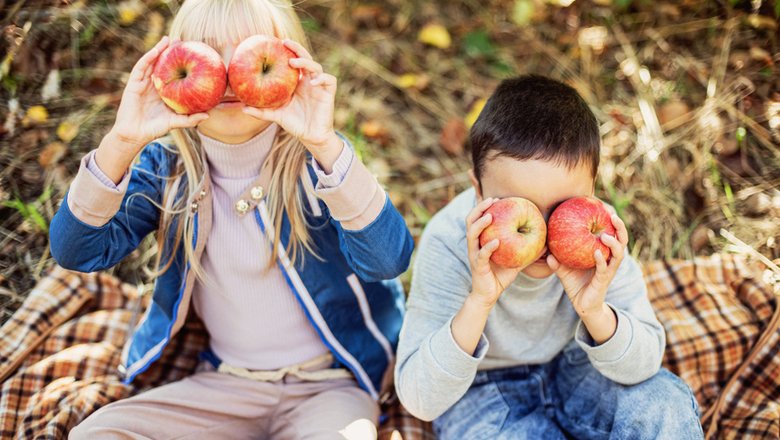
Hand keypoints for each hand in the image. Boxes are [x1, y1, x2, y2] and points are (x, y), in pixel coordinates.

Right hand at [110, 36, 209, 153]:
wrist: (134, 134)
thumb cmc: (154, 129)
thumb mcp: (175, 122)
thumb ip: (190, 119)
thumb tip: (208, 115)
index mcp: (163, 91)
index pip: (172, 73)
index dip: (180, 63)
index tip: (191, 54)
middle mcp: (153, 85)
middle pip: (162, 64)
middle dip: (170, 51)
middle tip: (181, 40)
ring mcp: (143, 83)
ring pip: (151, 62)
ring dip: (158, 49)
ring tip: (168, 39)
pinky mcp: (133, 84)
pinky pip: (141, 68)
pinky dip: (148, 58)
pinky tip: (155, 51)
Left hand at [241, 40, 338, 153]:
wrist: (311, 136)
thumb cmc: (294, 124)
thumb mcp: (276, 116)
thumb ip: (261, 111)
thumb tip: (242, 108)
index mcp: (297, 83)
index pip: (293, 62)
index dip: (287, 51)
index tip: (273, 44)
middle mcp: (308, 81)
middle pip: (305, 58)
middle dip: (297, 48)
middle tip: (284, 42)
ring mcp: (319, 85)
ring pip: (316, 67)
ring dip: (306, 62)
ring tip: (293, 62)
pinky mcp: (328, 92)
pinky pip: (329, 80)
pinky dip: (322, 78)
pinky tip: (313, 82)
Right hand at [466, 197, 523, 308]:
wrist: (489, 295)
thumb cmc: (501, 275)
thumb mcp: (516, 260)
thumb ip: (527, 251)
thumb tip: (546, 243)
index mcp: (481, 240)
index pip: (479, 219)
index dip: (484, 207)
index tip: (497, 198)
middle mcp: (475, 244)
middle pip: (470, 221)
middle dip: (479, 209)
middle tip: (492, 200)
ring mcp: (474, 255)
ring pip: (471, 235)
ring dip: (480, 224)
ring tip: (490, 216)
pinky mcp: (477, 266)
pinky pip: (481, 254)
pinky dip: (488, 247)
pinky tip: (496, 241)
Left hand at [547, 213, 628, 317]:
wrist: (582, 305)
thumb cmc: (575, 283)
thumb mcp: (563, 269)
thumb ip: (556, 259)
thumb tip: (546, 250)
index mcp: (602, 253)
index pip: (611, 234)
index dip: (611, 222)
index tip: (606, 207)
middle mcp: (609, 260)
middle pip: (620, 241)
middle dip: (620, 229)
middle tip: (613, 216)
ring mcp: (608, 271)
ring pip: (617, 255)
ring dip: (614, 244)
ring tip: (606, 235)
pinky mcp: (604, 281)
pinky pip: (604, 269)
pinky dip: (601, 260)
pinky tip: (597, 252)